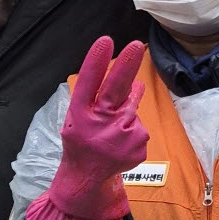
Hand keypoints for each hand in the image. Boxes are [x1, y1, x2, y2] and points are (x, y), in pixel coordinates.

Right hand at [51, 38, 148, 219]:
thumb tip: (136, 83)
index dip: (95, 62)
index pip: (87, 84)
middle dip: (125, 66)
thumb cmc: (83, 141)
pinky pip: (139, 128)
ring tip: (111, 130)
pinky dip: (132, 133)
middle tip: (135, 45)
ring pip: (131, 110)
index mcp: (79, 116)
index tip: (105, 41)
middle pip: (114, 91)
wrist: (86, 178)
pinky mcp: (137, 147)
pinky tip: (119, 146)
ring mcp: (119, 137)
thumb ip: (101, 99)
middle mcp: (98, 125)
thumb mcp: (81, 118)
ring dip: (125, 112)